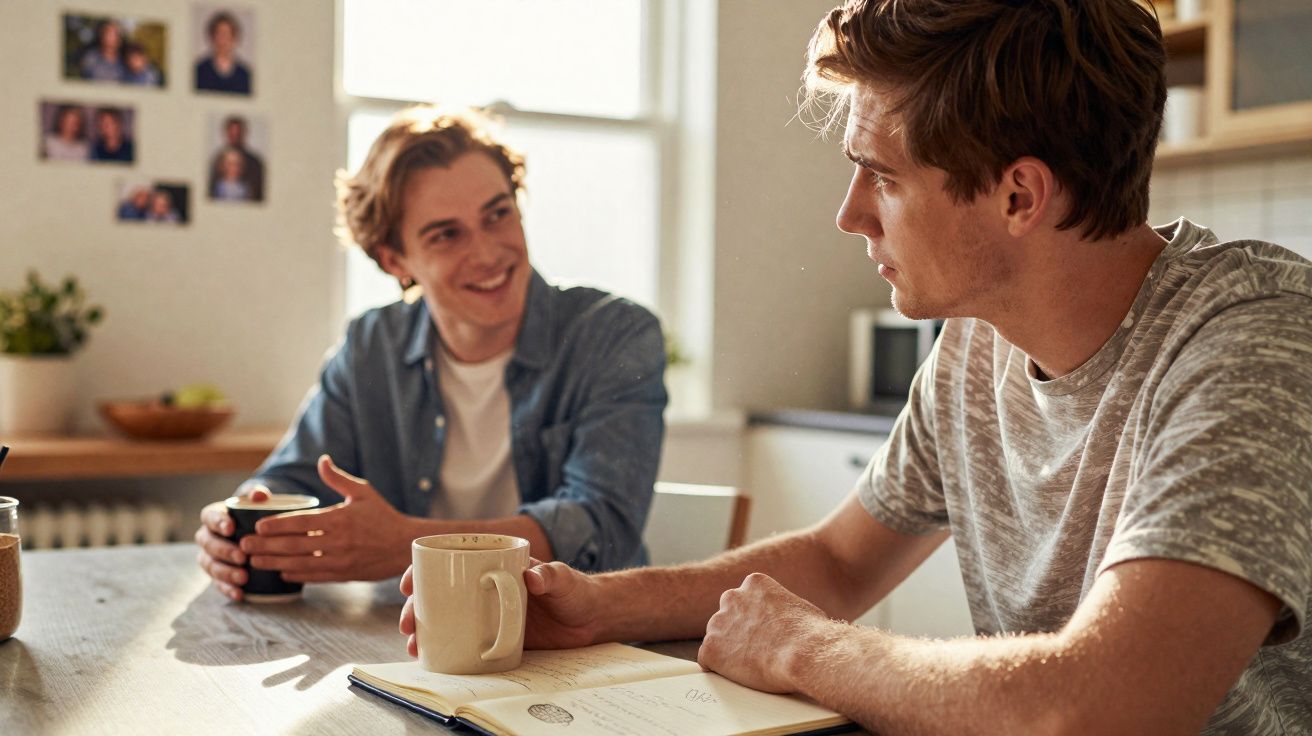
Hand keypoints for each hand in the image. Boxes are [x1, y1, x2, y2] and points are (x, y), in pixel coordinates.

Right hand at [194, 485, 270, 600]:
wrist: (255, 532)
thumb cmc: (254, 514)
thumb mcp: (256, 503)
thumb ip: (257, 495)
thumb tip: (259, 495)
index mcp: (213, 517)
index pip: (208, 517)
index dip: (217, 522)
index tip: (231, 528)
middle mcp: (207, 537)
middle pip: (208, 544)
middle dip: (224, 551)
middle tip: (242, 557)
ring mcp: (209, 558)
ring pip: (210, 566)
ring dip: (225, 573)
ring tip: (243, 578)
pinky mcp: (217, 575)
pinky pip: (218, 584)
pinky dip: (228, 590)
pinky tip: (240, 595)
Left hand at [243, 455, 412, 582]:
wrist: (404, 545)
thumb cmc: (382, 516)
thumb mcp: (363, 492)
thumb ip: (338, 478)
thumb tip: (322, 460)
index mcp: (340, 518)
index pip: (301, 522)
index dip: (277, 525)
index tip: (258, 525)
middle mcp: (338, 541)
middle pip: (294, 545)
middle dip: (266, 545)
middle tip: (244, 545)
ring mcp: (340, 560)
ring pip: (300, 564)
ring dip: (274, 562)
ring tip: (254, 560)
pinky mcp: (343, 575)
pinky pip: (314, 576)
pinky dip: (295, 575)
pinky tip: (280, 572)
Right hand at [399, 558, 601, 657]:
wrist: (591, 620)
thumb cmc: (577, 591)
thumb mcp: (564, 579)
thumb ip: (551, 575)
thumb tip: (532, 576)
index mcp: (495, 566)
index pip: (451, 561)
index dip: (424, 571)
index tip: (409, 584)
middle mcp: (484, 588)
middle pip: (440, 594)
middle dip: (415, 608)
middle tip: (407, 624)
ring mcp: (487, 613)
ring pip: (446, 618)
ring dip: (424, 631)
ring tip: (414, 646)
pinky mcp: (494, 636)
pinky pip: (463, 641)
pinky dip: (445, 648)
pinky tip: (431, 658)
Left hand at [697, 573, 830, 693]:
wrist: (803, 652)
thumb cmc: (811, 633)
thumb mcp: (799, 607)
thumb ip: (783, 608)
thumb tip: (789, 620)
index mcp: (754, 583)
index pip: (745, 599)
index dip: (754, 618)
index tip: (763, 631)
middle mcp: (732, 598)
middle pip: (727, 616)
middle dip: (737, 632)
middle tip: (754, 649)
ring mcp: (718, 623)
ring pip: (716, 637)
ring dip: (728, 650)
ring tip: (751, 665)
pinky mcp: (711, 648)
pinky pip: (707, 659)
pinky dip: (718, 668)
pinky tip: (735, 674)